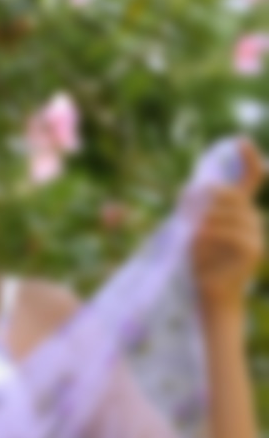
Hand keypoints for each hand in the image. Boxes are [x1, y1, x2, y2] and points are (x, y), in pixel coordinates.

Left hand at [191, 138, 265, 311]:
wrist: (210, 297)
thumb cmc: (199, 265)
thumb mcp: (192, 233)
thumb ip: (194, 212)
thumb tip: (187, 188)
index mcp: (240, 211)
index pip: (250, 178)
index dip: (247, 158)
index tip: (239, 140)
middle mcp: (252, 218)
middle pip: (229, 195)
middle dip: (204, 200)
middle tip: (182, 213)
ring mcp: (255, 233)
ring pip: (227, 214)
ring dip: (203, 222)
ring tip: (188, 235)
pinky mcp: (252, 250)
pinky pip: (230, 233)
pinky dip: (210, 235)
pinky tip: (197, 239)